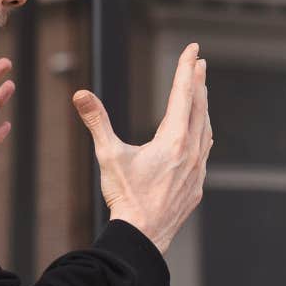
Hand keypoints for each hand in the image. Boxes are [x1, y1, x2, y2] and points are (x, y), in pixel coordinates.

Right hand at [72, 42, 210, 252]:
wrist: (143, 236)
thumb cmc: (126, 197)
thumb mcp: (108, 155)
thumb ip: (97, 121)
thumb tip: (80, 94)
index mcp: (173, 139)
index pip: (183, 94)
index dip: (186, 69)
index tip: (193, 49)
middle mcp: (191, 151)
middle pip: (198, 107)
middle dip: (198, 82)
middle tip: (199, 62)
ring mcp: (197, 170)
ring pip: (205, 129)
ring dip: (203, 108)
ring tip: (201, 93)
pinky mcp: (196, 186)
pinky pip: (205, 151)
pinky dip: (204, 134)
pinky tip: (202, 135)